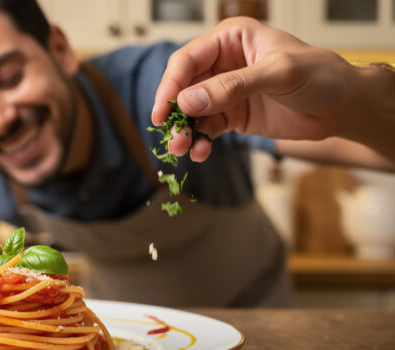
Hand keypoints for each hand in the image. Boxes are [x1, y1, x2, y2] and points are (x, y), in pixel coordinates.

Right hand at [151, 17, 359, 161]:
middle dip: (174, 113)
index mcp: (231, 39)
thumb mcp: (278, 74)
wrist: (344, 106)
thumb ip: (233, 87)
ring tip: (182, 148)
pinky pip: (206, 128)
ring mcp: (225, 91)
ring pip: (191, 111)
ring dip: (184, 130)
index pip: (188, 60)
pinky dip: (200, 141)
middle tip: (172, 136)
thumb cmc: (320, 76)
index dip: (171, 86)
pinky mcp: (232, 114)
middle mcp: (223, 63)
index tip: (163, 112)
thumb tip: (189, 102)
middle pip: (183, 87)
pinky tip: (201, 152)